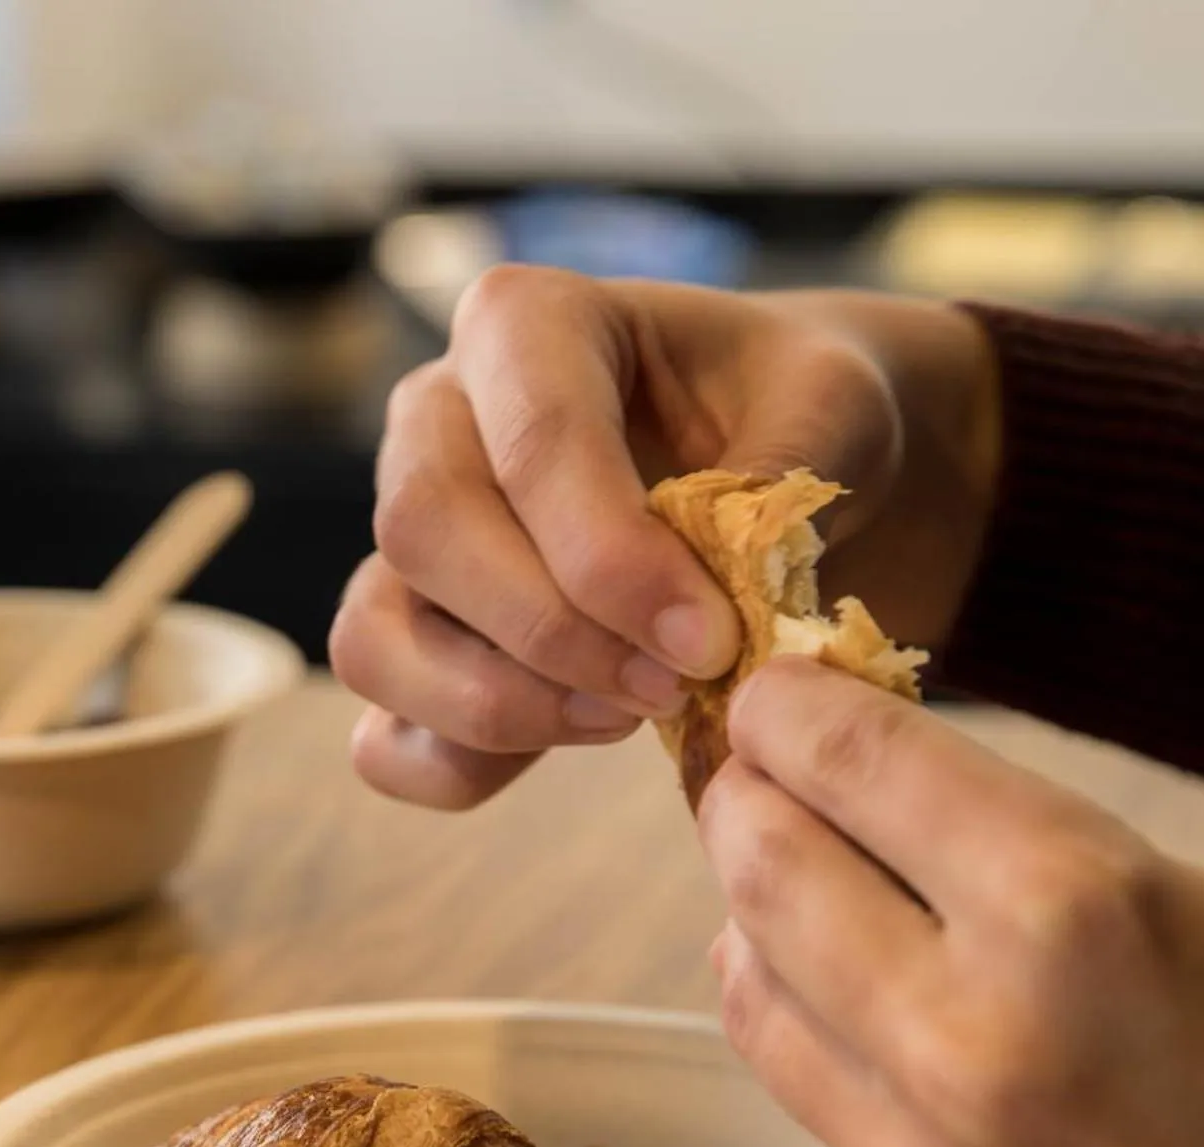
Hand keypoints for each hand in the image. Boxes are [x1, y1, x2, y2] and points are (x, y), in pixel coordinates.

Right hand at [330, 267, 998, 809]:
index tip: (711, 639)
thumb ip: (782, 478)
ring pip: (372, 637)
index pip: (529, 440)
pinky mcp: (412, 644)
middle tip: (677, 685)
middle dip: (553, 635)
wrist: (775, 455)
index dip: (609, 557)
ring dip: (499, 706)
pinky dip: (458, 766)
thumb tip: (723, 580)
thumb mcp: (831, 406)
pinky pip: (379, 736)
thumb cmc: (791, 412)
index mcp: (525, 324)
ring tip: (627, 716)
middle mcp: (433, 419)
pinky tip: (576, 739)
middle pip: (422, 530)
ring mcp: (407, 538)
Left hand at [700, 658, 1203, 1146]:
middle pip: (763, 869)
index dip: (787, 711)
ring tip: (796, 899)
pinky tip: (871, 1036)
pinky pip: (812, 1111)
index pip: (852, 761)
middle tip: (748, 783)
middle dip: (742, 804)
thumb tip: (815, 767)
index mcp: (1068, 912)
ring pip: (752, 991)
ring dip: (758, 926)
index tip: (767, 699)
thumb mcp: (1160, 893)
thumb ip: (985, 836)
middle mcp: (976, 1042)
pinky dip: (823, 1050)